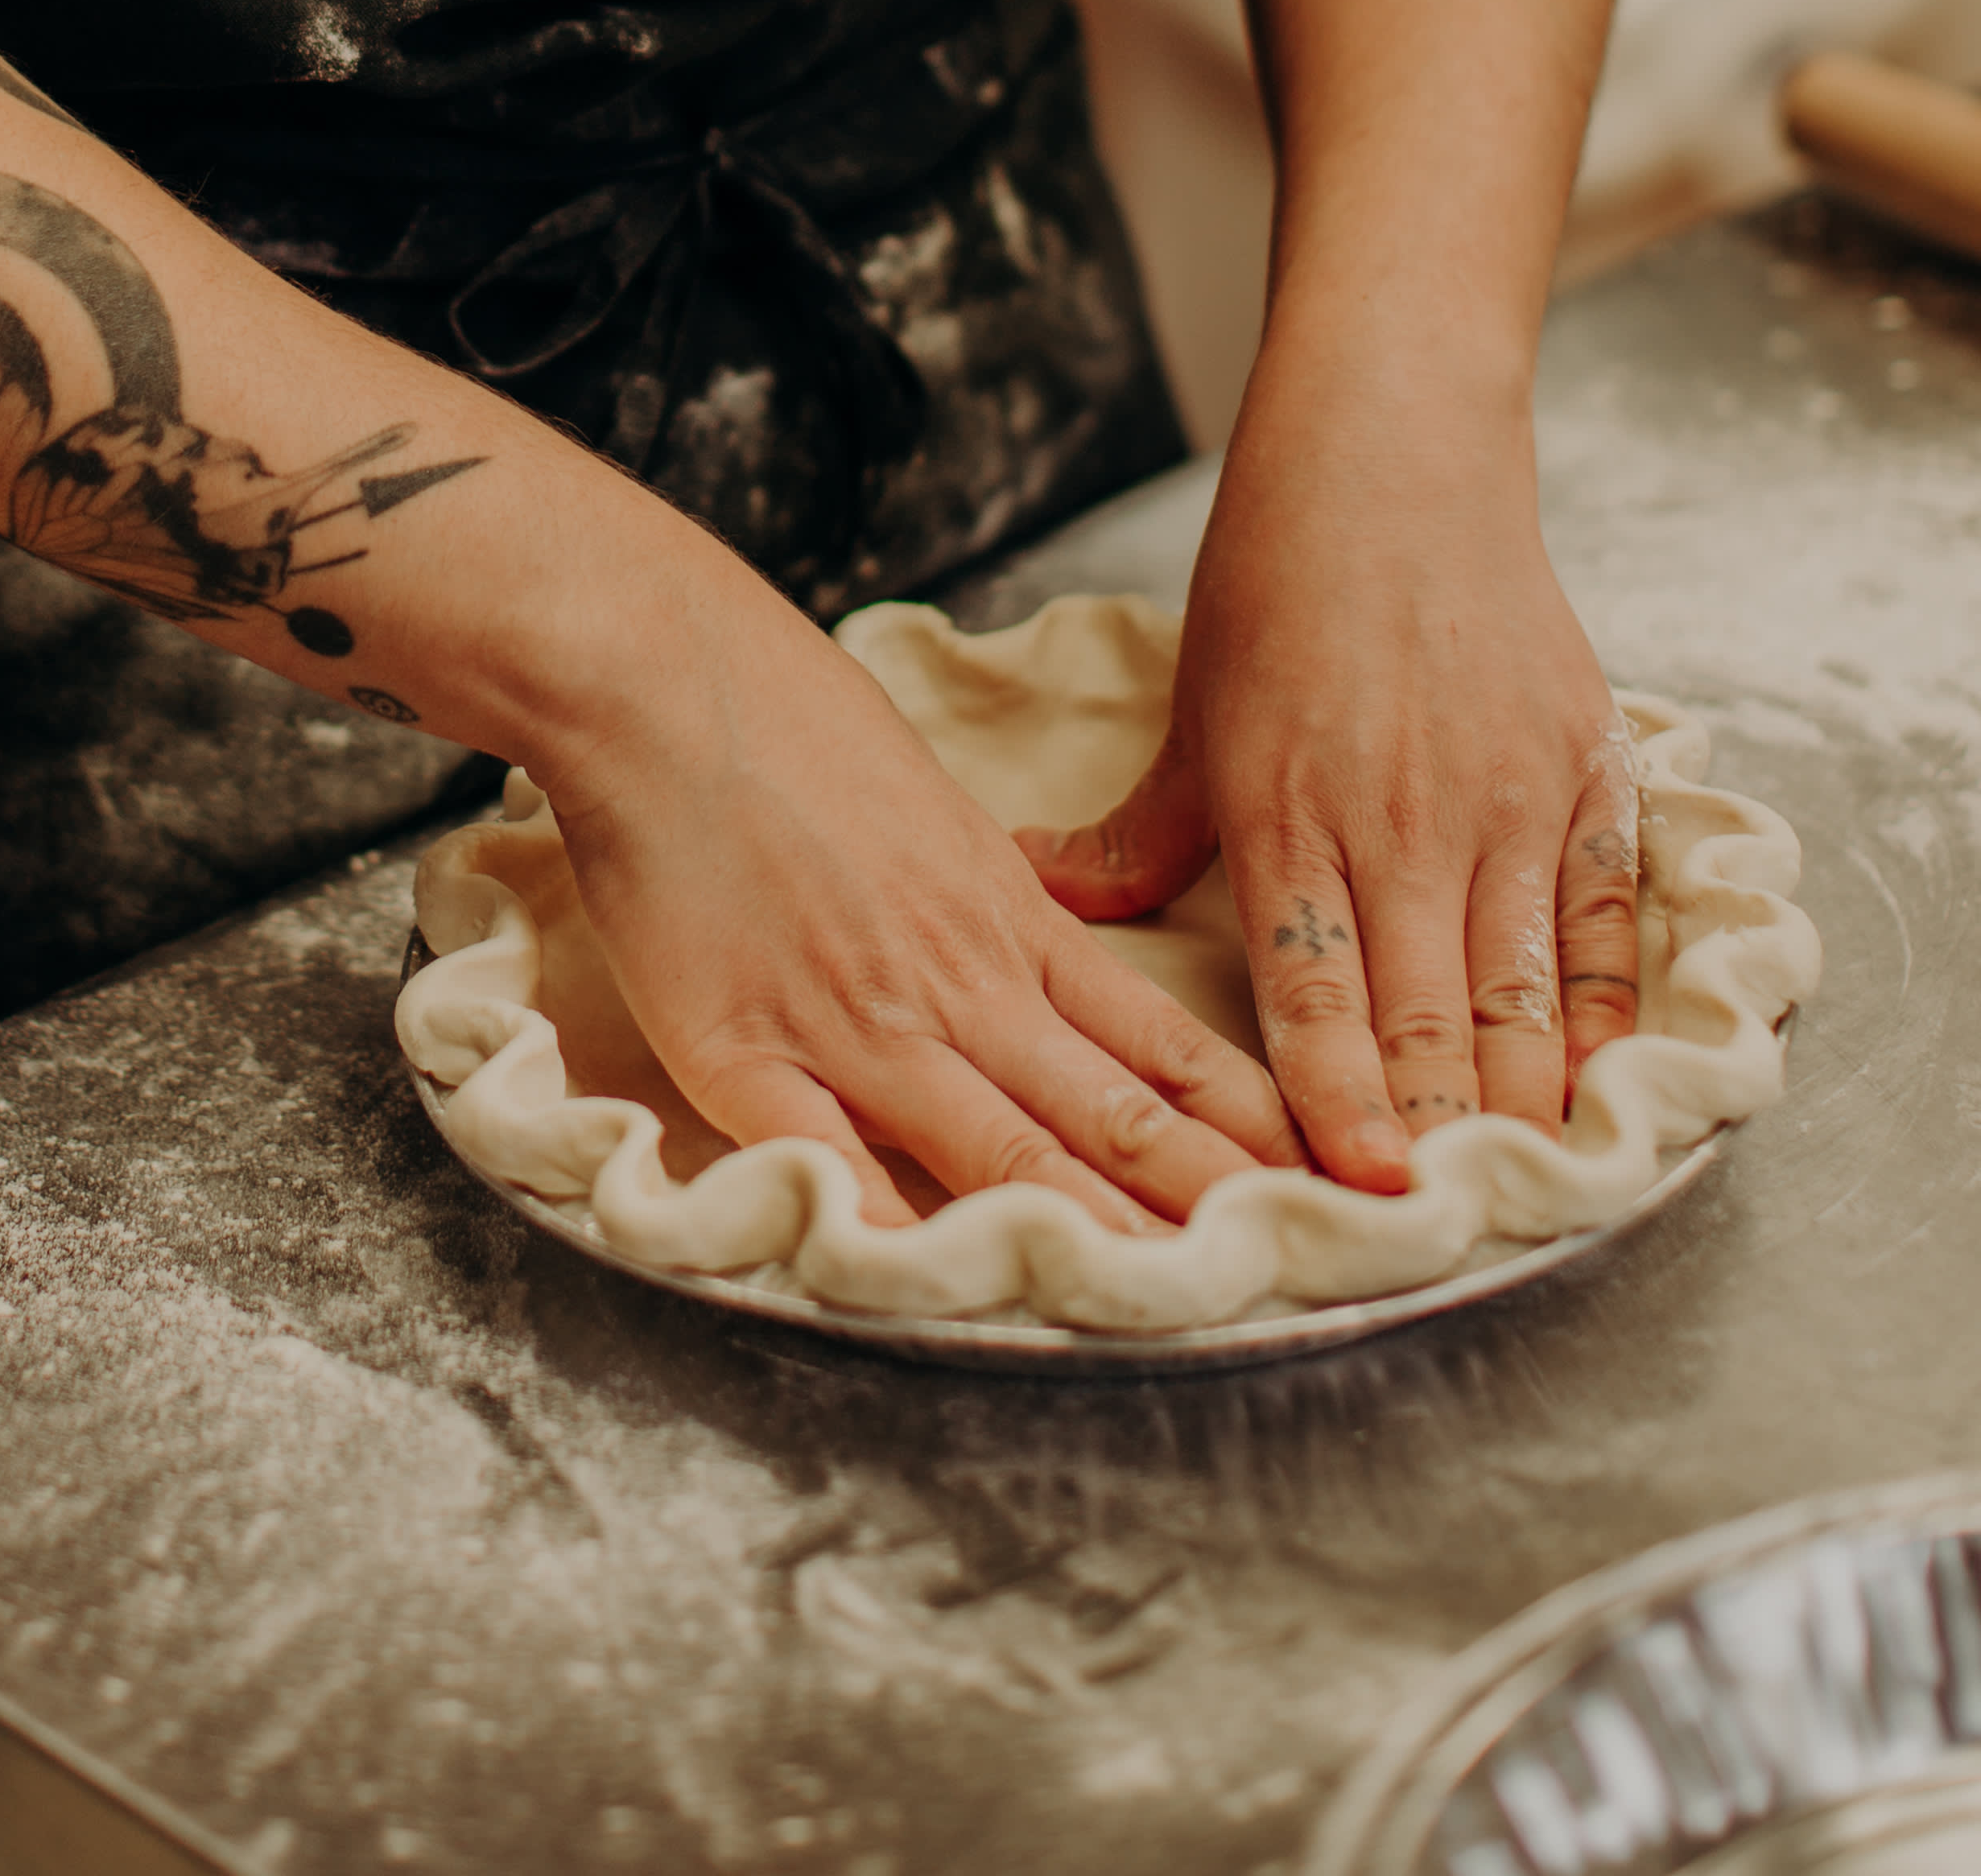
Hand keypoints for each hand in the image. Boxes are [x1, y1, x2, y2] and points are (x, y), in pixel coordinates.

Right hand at [538, 584, 1306, 1232]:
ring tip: (1175, 1302)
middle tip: (1298, 1266)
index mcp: (1011, 921)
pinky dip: (883, 1219)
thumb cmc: (791, 717)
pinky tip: (932, 1280)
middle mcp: (959, 982)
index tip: (1315, 1177)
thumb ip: (989, 890)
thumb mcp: (932, 804)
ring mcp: (860, 1020)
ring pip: (1004, 1144)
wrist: (665, 679)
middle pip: (1109, 1113)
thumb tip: (1034, 930)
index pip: (1157, 1044)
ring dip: (1093, 1230)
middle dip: (1208, 1202)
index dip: (1241, 1122)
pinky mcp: (746, 1048)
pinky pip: (829, 1154)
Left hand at [1014, 381, 1639, 1193]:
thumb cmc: (1279, 586)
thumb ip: (1137, 837)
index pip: (1315, 999)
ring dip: (1522, 1104)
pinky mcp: (1585, 774)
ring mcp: (1506, 801)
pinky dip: (1607, 1013)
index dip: (1337, 1106)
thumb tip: (1043, 903)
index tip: (1348, 1194)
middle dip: (1434, 1137)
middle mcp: (1404, 824)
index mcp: (1291, 818)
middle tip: (1434, 1234)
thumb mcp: (1193, 715)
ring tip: (1519, 1196)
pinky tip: (1603, 1088)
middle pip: (1428, 1018)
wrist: (1397, 457)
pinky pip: (1603, 922)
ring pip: (1522, 990)